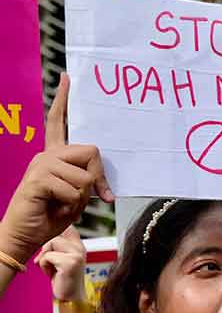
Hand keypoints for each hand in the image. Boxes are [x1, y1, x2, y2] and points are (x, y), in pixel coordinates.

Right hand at [0, 74, 112, 264]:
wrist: (24, 235)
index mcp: (55, 155)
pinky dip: (72, 206)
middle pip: (92, 151)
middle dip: (98, 178)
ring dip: (82, 198)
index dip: (64, 100)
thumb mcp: (78, 198)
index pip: (59, 123)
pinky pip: (74, 190)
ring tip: (63, 203)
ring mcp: (40, 165)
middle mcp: (46, 155)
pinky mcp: (37, 179)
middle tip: (87, 196)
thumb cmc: (51, 215)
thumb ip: (90, 185)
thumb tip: (106, 190)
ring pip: (86, 176)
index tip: (67, 78)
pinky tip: (55, 207)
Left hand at [37, 225, 86, 301]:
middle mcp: (81, 248)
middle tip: (48, 262)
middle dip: (46, 249)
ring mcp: (77, 254)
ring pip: (51, 243)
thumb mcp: (61, 259)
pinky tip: (53, 274)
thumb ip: (58, 246)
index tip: (56, 230)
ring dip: (45, 258)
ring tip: (53, 269)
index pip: (69, 227)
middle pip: (55, 235)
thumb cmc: (63, 279)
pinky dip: (45, 266)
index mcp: (79, 246)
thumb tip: (47, 236)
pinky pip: (47, 256)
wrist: (71, 298)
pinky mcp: (70, 262)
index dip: (60, 228)